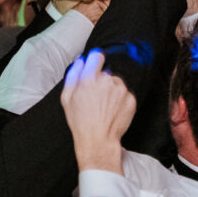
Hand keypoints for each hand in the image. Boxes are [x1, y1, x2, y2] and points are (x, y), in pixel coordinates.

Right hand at [60, 49, 134, 173]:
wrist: (98, 140)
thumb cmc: (80, 122)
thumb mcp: (67, 98)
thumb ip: (73, 75)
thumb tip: (80, 62)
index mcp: (89, 79)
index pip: (97, 56)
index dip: (94, 61)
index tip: (94, 67)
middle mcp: (107, 81)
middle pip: (105, 73)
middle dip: (101, 82)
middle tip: (95, 99)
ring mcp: (121, 90)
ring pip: (116, 83)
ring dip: (111, 91)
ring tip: (104, 107)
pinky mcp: (130, 99)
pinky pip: (125, 94)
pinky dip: (120, 100)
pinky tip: (112, 111)